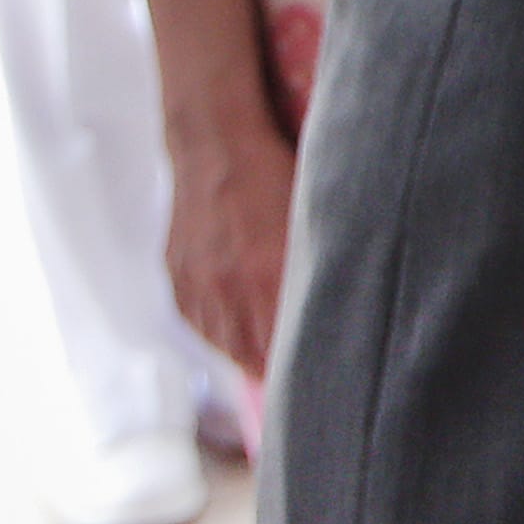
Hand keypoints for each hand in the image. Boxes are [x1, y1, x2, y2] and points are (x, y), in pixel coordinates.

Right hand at [162, 108, 299, 378]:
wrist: (217, 144)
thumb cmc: (277, 172)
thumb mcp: (310, 219)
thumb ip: (323, 265)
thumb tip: (346, 302)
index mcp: (268, 273)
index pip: (286, 346)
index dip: (305, 366)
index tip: (324, 379)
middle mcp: (228, 287)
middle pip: (255, 356)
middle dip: (279, 367)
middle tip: (304, 375)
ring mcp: (198, 285)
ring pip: (226, 346)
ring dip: (249, 355)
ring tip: (273, 360)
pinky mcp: (177, 278)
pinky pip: (199, 324)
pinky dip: (220, 333)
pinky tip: (238, 333)